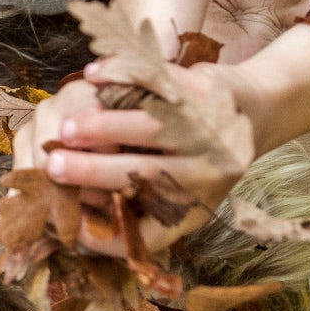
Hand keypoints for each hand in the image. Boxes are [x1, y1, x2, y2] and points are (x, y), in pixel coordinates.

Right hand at [17, 62, 257, 212]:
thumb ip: (143, 217)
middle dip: (93, 170)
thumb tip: (81, 232)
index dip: (111, 236)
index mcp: (197, 205)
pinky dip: (122, 74)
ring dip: (104, 125)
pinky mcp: (206, 87)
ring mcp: (210, 128)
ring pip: (151, 126)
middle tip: (53, 166)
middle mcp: (209, 171)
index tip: (72, 228)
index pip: (154, 232)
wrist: (256, 110)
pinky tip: (92, 76)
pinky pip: (159, 79)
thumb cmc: (205, 160)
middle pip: (145, 174)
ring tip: (68, 128)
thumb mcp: (186, 198)